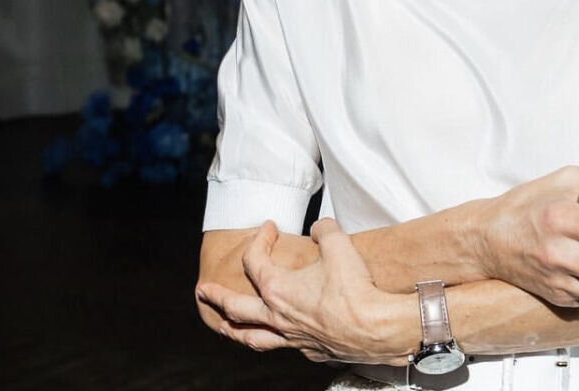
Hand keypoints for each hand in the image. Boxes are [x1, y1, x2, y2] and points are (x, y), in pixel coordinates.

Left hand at [196, 218, 410, 363]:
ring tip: (224, 327)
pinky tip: (281, 336)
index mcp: (278, 289)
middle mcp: (278, 316)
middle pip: (237, 308)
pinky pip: (285, 346)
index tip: (268, 227)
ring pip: (253, 337)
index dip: (258, 239)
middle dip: (217, 297)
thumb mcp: (338, 244)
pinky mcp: (311, 351)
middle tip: (203, 291)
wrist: (375, 327)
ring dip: (234, 330)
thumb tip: (320, 227)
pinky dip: (277, 339)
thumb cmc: (354, 288)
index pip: (255, 261)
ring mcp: (292, 337)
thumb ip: (324, 230)